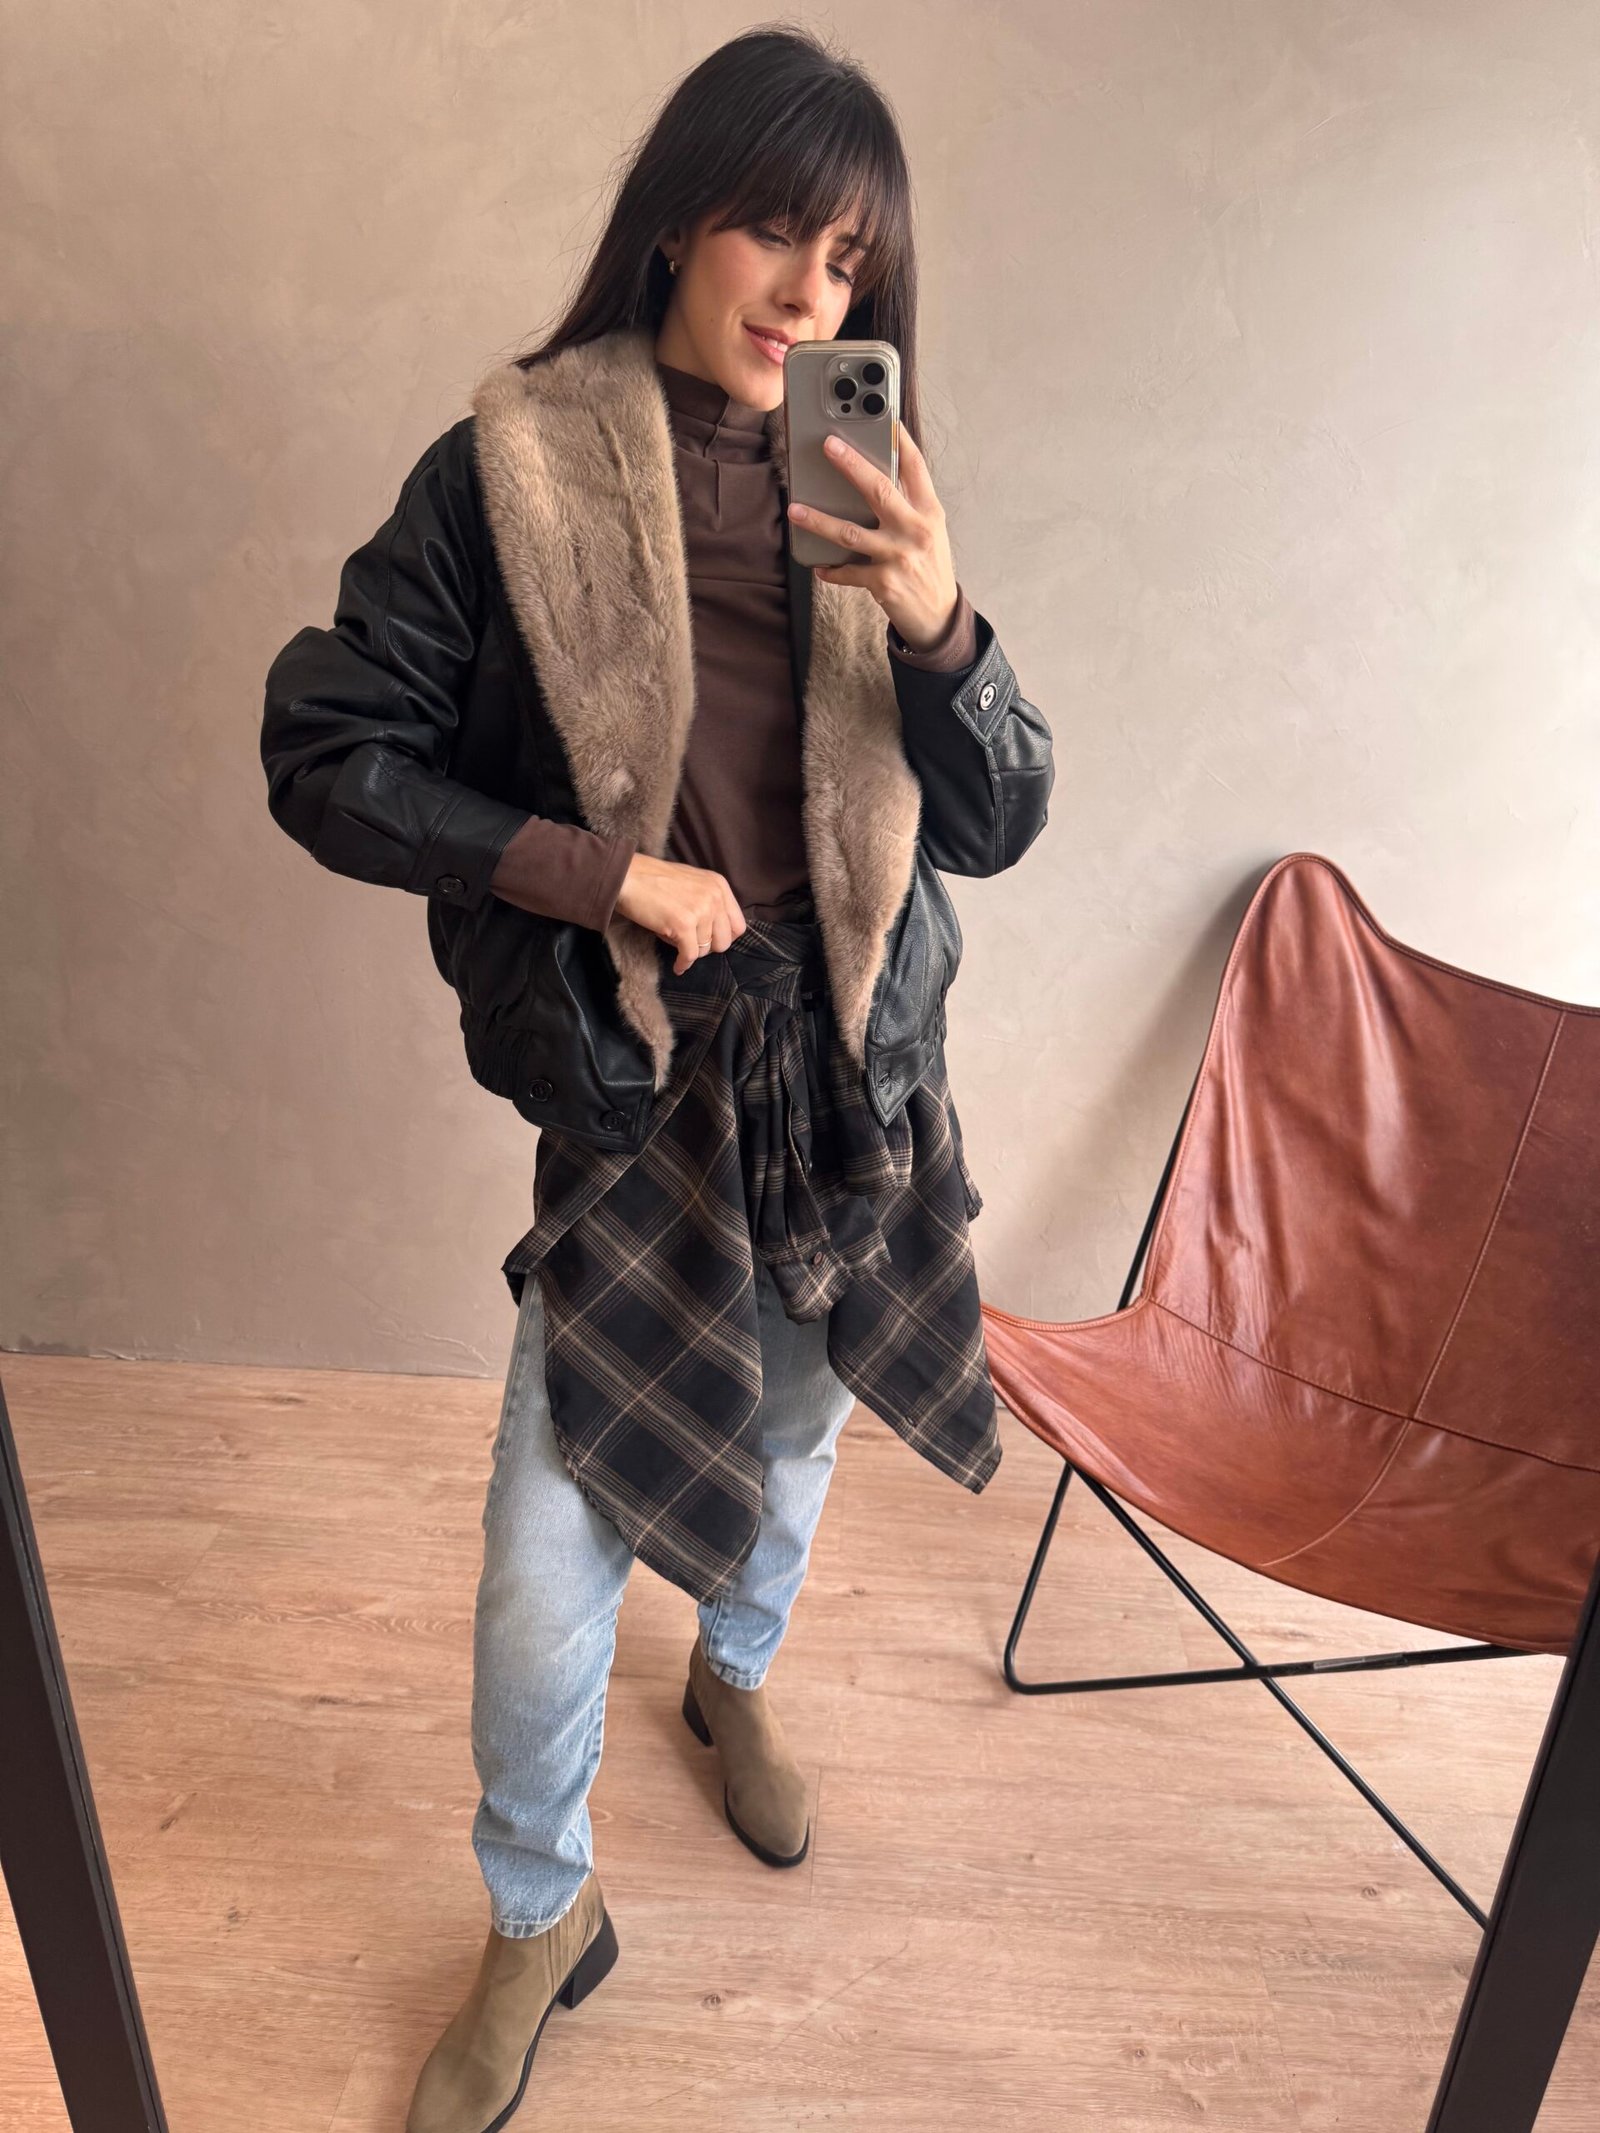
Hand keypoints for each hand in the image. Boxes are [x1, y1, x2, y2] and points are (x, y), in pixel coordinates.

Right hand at [613, 852, 745, 973]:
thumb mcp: (692, 882)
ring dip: (689, 951)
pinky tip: (677, 965)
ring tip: (674, 940)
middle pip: (725, 941)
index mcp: (719, 886)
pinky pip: (690, 955)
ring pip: (705, 950)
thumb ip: (709, 901)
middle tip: (690, 944)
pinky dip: (683, 964)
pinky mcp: (683, 924)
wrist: (627, 877)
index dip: (723, 937)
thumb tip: (715, 931)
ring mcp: (700, 910)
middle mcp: (714, 897)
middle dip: (707, 948)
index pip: (738, 925)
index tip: (709, 941)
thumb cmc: (654, 880)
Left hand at [786, 422, 960, 652]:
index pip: (916, 467)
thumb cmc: (929, 566)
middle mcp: (916, 530)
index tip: (884, 417)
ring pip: (851, 532)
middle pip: (879, 489)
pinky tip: (818, 565)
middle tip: (828, 445)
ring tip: (795, 510)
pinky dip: (831, 569)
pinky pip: (848, 571)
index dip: (900, 440)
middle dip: (851, 465)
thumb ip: (909, 505)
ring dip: (819, 521)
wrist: (939, 616)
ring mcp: (899, 556)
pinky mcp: (884, 582)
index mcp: (929, 512)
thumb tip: (874, 476)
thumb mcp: (929, 531)